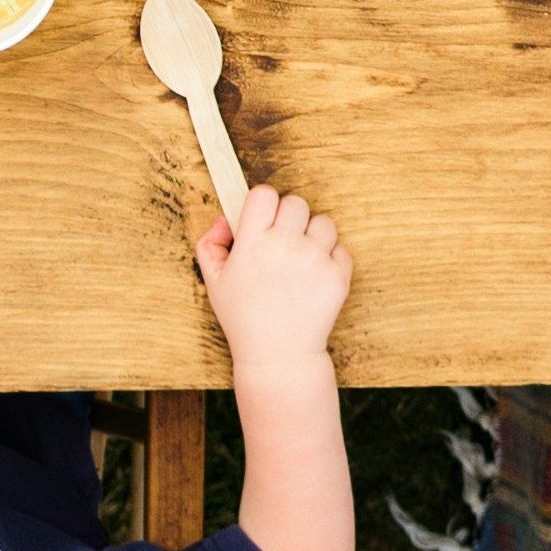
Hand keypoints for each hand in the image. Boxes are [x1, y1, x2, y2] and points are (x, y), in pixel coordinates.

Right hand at [194, 183, 350, 377]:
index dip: (264, 203)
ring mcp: (314, 260)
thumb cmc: (243, 318)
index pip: (264, 194)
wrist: (279, 355)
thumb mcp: (213, 281)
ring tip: (302, 259)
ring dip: (314, 235)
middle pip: (296, 202)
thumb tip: (226, 219)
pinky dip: (331, 259)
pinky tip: (316, 276)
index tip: (264, 219)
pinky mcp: (337, 276)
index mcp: (253, 243)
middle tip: (284, 241)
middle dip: (289, 217)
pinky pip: (341, 248)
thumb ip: (210, 244)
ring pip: (323, 222)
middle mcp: (285, 246)